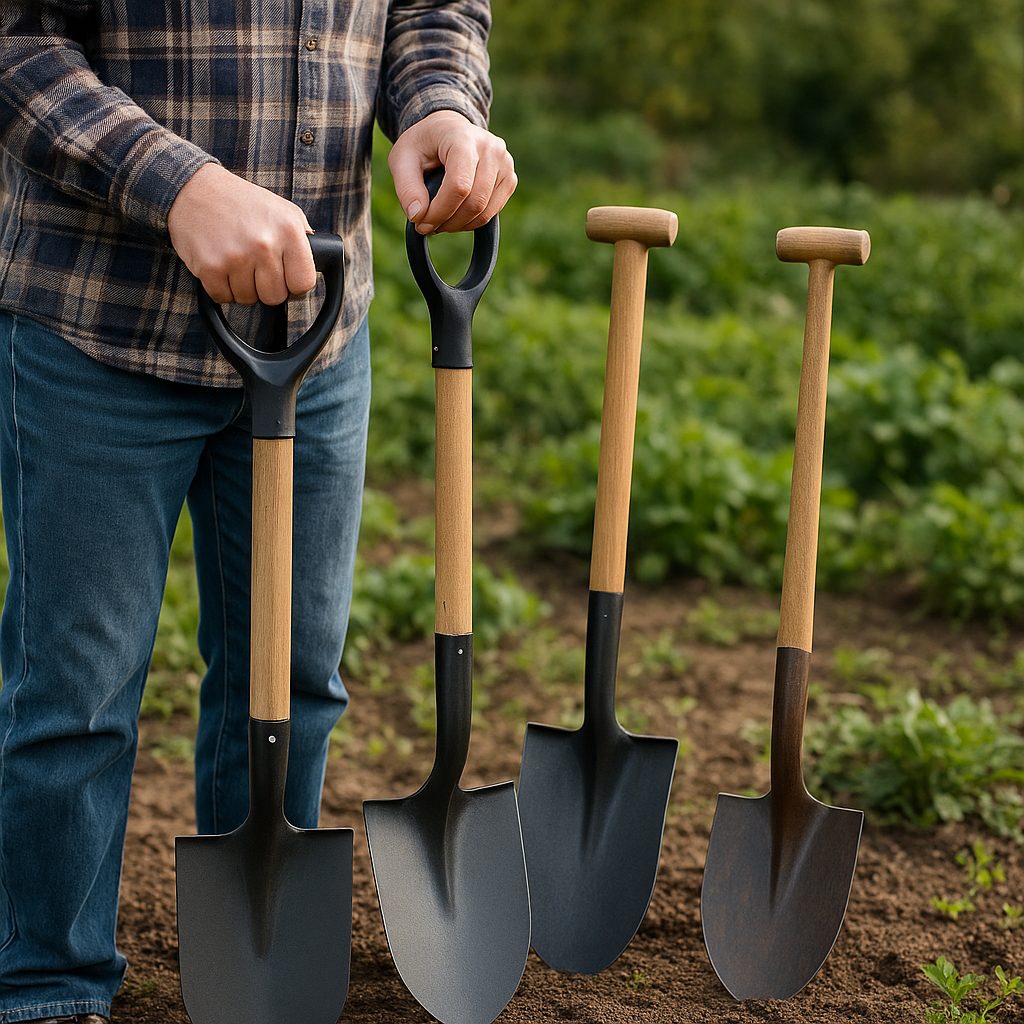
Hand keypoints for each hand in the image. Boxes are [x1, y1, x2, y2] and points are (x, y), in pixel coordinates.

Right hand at [168, 163, 316, 304]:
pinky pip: (224, 298)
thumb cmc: (242, 202)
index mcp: (288, 231)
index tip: (286, 280)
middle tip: (256, 269)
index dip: (295, 286)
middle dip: (267, 288)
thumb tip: (317, 264)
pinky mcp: (210, 267)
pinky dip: (222, 288)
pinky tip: (221, 266)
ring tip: (236, 262)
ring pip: (249, 299)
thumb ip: (302, 238)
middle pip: (275, 297)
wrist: (193, 188)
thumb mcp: (282, 209)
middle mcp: (264, 244)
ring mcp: (236, 257)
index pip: (303, 283)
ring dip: (243, 288)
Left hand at [389, 109, 516, 233]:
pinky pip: (492, 213)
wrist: (448, 131)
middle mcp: (491, 148)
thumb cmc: (424, 145)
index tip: (421, 223)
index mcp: (463, 138)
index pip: (459, 186)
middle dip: (448, 222)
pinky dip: (471, 221)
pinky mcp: (510, 179)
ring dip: (459, 225)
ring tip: (440, 220)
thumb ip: (407, 187)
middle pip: (475, 202)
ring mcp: (505, 164)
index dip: (440, 212)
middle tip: (428, 225)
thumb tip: (418, 216)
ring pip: (485, 212)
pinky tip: (455, 214)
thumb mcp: (402, 158)